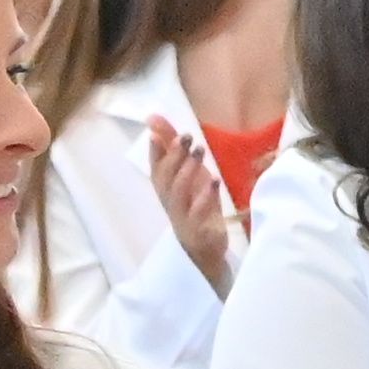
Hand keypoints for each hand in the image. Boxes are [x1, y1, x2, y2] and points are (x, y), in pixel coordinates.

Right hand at [146, 116, 235, 290]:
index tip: (154, 131)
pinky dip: (205, 197)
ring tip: (199, 151)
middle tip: (186, 136)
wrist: (205, 249)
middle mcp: (169, 203)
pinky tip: (214, 180)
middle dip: (173, 156)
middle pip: (165, 179)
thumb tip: (154, 119)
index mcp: (165, 190)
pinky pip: (198, 213)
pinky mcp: (198, 230)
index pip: (155, 168)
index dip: (154, 151)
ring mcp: (182, 217)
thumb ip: (173, 148)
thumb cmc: (194, 206)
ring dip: (187, 171)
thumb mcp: (188, 174)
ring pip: (178, 194)